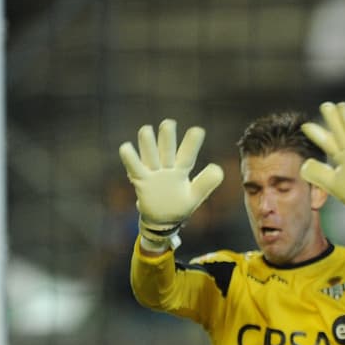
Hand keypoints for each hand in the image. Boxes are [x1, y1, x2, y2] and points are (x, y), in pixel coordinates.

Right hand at [118, 119, 223, 251]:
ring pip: (150, 155)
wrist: (162, 221)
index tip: (198, 130)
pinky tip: (126, 147)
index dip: (192, 143)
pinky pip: (135, 168)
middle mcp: (167, 167)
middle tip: (168, 123)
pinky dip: (130, 158)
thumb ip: (206, 183)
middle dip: (167, 137)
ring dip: (147, 144)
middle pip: (166, 150)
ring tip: (146, 130)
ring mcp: (153, 173)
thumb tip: (219, 169)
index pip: (188, 155)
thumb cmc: (179, 206)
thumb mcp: (195, 196)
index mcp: (182, 170)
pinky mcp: (141, 181)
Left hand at [300, 101, 344, 237]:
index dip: (317, 134)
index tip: (305, 126)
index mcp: (341, 156)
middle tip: (325, 105)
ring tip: (342, 106)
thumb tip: (303, 165)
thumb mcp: (330, 182)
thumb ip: (318, 173)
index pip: (328, 142)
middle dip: (333, 120)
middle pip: (341, 132)